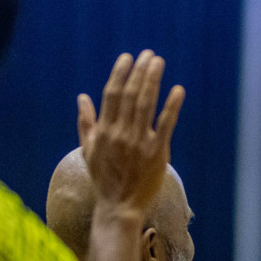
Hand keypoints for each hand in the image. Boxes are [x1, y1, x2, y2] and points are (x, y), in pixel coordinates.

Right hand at [78, 51, 184, 214]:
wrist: (119, 205)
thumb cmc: (104, 178)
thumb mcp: (88, 150)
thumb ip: (85, 122)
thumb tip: (81, 98)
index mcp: (104, 130)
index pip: (112, 94)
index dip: (120, 73)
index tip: (128, 57)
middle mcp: (120, 133)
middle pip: (130, 95)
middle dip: (140, 72)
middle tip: (149, 54)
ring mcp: (139, 142)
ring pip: (146, 105)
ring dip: (153, 81)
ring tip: (159, 63)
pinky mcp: (157, 152)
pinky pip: (166, 125)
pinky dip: (172, 106)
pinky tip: (178, 90)